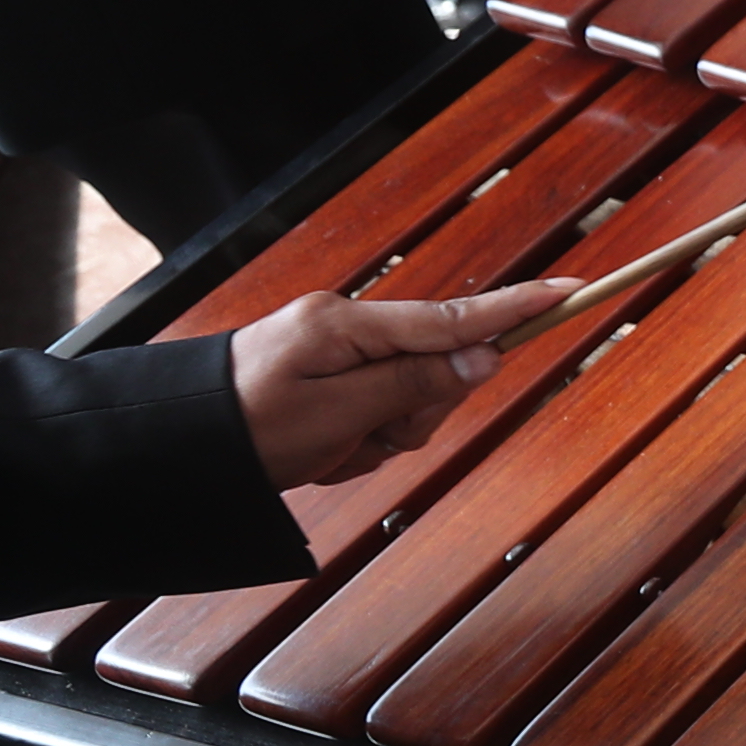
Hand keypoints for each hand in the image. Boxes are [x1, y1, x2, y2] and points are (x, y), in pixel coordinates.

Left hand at [230, 279, 566, 484]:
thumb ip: (414, 385)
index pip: (450, 318)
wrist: (176, 445)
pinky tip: (319, 452)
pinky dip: (355, 442)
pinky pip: (372, 411)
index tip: (569, 292)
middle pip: (431, 370)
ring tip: (327, 453)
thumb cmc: (248, 430)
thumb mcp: (337, 416)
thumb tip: (485, 357)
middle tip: (359, 444)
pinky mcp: (326, 375)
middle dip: (408, 419)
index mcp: (347, 323)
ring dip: (377, 438)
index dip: (514, 311)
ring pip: (404, 400)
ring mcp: (334, 349)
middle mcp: (345, 325)